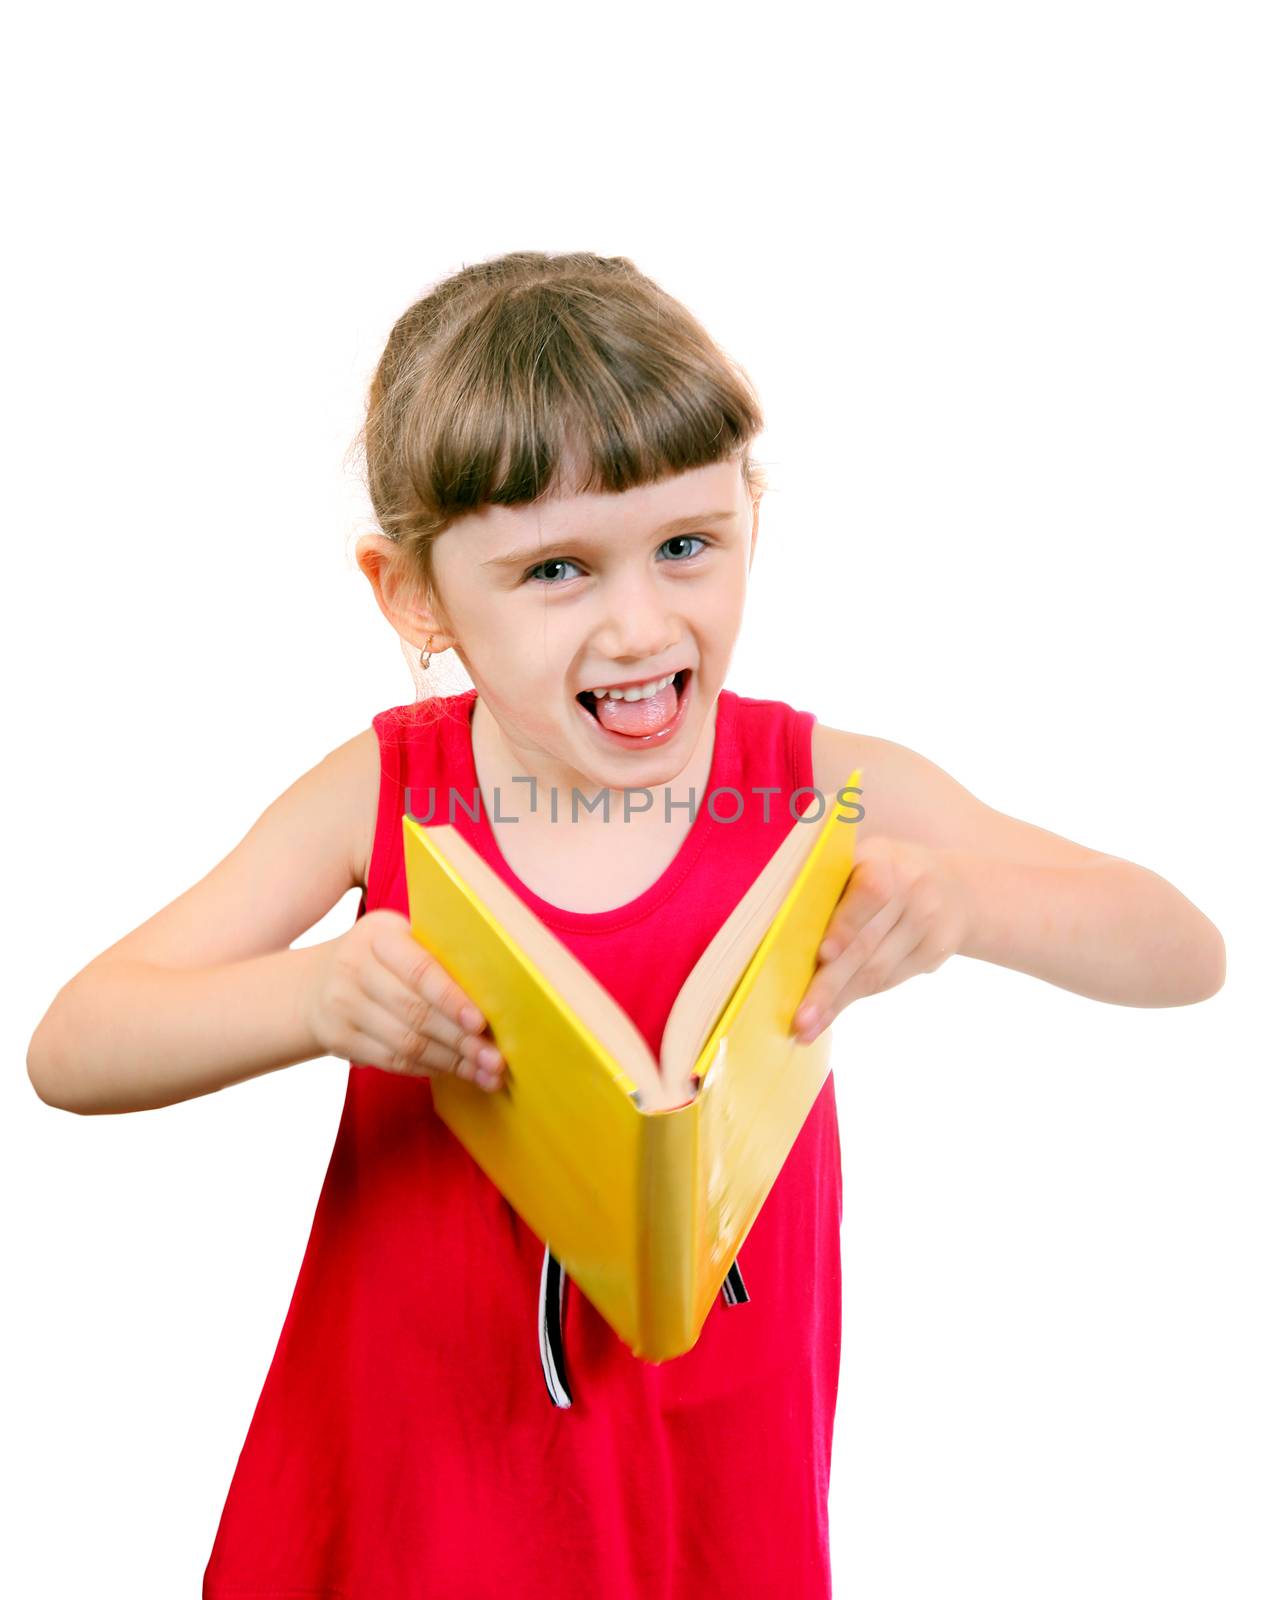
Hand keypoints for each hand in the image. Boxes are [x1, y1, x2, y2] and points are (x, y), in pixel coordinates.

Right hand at [303, 909, 506, 1090]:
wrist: (313, 983)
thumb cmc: (378, 960)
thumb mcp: (397, 940)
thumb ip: (435, 955)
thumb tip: (494, 990)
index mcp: (379, 935)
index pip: (421, 970)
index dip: (452, 999)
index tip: (482, 1023)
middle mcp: (355, 966)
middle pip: (416, 1012)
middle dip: (461, 1040)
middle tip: (496, 1060)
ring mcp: (342, 1004)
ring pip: (406, 1042)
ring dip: (450, 1062)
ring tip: (484, 1074)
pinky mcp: (338, 1038)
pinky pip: (391, 1060)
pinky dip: (427, 1068)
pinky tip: (452, 1072)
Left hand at [792, 836, 971, 1042]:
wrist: (955, 887)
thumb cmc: (884, 873)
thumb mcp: (862, 860)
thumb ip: (830, 884)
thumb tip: (782, 929)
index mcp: (886, 860)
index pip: (869, 893)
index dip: (845, 925)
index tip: (823, 955)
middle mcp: (913, 890)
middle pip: (867, 944)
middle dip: (829, 984)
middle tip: (800, 1018)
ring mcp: (929, 923)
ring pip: (877, 971)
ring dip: (838, 1002)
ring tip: (807, 1026)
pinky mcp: (936, 952)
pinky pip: (889, 980)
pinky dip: (856, 997)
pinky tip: (831, 1014)